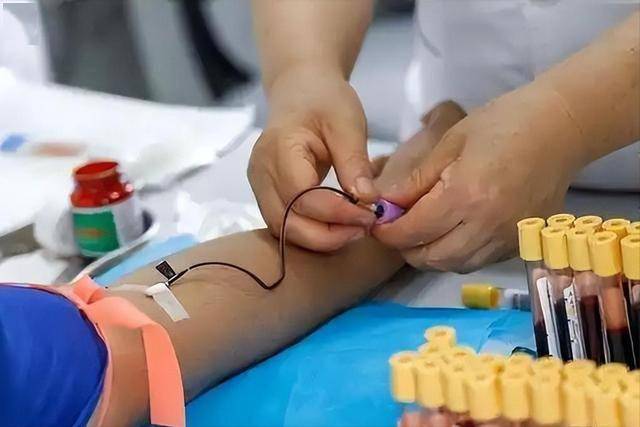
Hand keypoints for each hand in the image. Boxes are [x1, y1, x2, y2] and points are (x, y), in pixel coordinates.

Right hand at [248, 65, 377, 251]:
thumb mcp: (347, 124)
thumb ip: (354, 162)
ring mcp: (259, 186)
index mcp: (278, 149)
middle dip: (327, 235)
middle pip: (287, 222)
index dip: (336, 213)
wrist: (300, 90)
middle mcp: (261, 173)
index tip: (370, 215)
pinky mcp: (267, 195)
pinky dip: (311, 233)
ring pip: (283, 230)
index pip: (302, 196)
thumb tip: (367, 200)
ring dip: (320, 239)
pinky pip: (285, 224)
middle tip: (364, 229)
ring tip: (354, 231)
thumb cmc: (324, 100)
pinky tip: (338, 228)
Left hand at [373, 85, 583, 271]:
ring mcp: (507, 238)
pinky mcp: (520, 243)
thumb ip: (415, 180)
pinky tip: (451, 233)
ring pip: (454, 265)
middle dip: (405, 248)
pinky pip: (478, 261)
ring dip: (430, 255)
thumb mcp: (450, 143)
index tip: (377, 224)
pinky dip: (456, 254)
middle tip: (395, 229)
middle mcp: (486, 226)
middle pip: (430, 258)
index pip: (413, 232)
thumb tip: (384, 203)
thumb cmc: (502, 124)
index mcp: (465, 196)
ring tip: (420, 232)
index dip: (387, 233)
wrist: (560, 128)